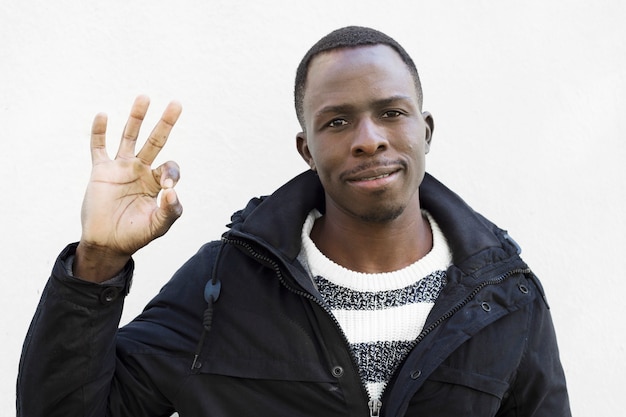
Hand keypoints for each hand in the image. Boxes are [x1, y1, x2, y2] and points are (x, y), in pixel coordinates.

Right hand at [75, 96, 182, 281]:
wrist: (107, 243)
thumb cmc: (135, 234)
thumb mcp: (158, 226)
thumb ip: (170, 211)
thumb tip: (172, 192)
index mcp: (157, 182)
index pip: (170, 166)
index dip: (171, 172)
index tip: (167, 187)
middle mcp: (141, 171)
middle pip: (155, 141)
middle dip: (165, 123)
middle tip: (176, 104)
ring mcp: (121, 168)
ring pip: (129, 137)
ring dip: (136, 118)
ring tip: (144, 97)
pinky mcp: (101, 171)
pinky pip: (98, 147)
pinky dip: (99, 132)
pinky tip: (103, 115)